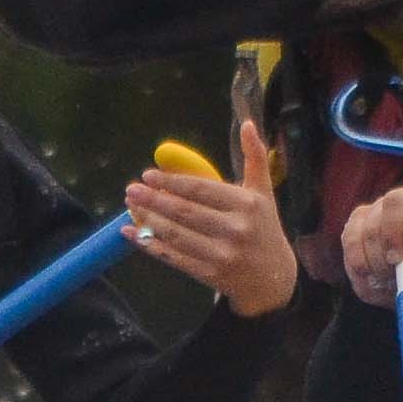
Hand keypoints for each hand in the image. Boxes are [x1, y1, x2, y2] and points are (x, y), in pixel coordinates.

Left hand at [126, 116, 301, 315]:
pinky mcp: (208, 274)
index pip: (202, 190)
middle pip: (185, 212)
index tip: (148, 174)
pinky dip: (149, 245)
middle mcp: (235, 229)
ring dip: (148, 220)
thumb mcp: (264, 192)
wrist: (273, 278)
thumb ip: (255, 157)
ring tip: (130, 206)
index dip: (172, 181)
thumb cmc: (263, 228)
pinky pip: (173, 257)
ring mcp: (221, 254)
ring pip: (176, 235)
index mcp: (246, 204)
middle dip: (154, 199)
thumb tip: (248, 123)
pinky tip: (130, 233)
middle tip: (131, 189)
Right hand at [334, 186, 402, 307]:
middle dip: (390, 238)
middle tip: (392, 266)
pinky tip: (372, 275)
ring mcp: (382, 206)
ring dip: (376, 258)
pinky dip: (358, 262)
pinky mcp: (359, 219)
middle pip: (393, 202)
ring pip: (370, 224)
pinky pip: (350, 237)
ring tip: (388, 279)